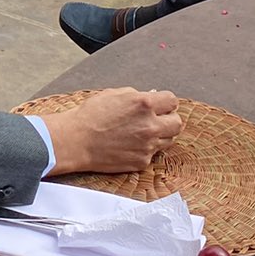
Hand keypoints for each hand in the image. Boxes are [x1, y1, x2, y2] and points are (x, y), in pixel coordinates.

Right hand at [44, 87, 183, 175]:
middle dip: (169, 119)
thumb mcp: (115, 94)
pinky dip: (146, 148)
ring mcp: (147, 146)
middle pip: (177, 123)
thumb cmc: (91, 115)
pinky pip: (153, 154)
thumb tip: (153, 97)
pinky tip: (132, 144)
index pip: (172, 101)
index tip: (160, 104)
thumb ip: (138, 96)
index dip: (166, 102)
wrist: (77, 140)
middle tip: (158, 119)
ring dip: (161, 135)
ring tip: (144, 132)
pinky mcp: (142, 161)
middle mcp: (150, 125)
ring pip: (169, 140)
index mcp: (144, 104)